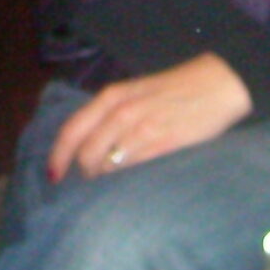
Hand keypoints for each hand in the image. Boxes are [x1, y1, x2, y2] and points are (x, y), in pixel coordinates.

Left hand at [46, 52, 253, 182]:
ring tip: (111, 185)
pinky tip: (129, 185)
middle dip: (83, 174)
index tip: (52, 176)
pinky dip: (124, 181)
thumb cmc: (174, 90)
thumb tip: (89, 145)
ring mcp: (140, 128)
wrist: (217, 84)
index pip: (71, 130)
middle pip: (85, 154)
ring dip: (103, 180)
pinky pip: (131, 170)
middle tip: (92, 183)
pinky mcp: (162, 144)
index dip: (57, 156)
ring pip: (105, 165)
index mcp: (111, 96)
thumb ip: (111, 114)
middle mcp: (120, 111)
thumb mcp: (135, 93)